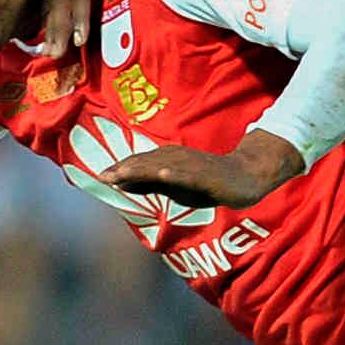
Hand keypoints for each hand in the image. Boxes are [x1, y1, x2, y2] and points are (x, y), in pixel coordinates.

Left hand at [101, 128, 303, 212]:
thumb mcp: (175, 185)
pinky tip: (162, 174)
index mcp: (168, 160)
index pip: (140, 164)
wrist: (245, 176)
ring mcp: (191, 166)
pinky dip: (174, 173)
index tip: (99, 175)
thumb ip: (151, 184)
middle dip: (124, 168)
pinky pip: (188, 174)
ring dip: (141, 169)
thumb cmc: (208, 181)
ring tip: (121, 173)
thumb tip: (124, 184)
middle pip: (147, 163)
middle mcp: (177, 158)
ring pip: (163, 166)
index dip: (120, 169)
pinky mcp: (206, 175)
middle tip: (102, 175)